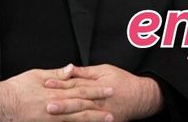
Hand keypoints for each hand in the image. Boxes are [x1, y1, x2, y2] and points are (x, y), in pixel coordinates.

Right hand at [0, 65, 114, 121]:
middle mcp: (54, 106)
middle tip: (114, 109)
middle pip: (81, 106)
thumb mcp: (36, 75)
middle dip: (99, 108)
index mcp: (54, 91)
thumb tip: (71, 68)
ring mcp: (50, 119)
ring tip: (107, 121)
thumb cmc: (16, 88)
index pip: (80, 89)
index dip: (96, 90)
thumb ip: (56, 74)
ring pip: (76, 120)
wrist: (0, 104)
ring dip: (92, 120)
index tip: (110, 89)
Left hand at [44, 64, 162, 121]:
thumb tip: (70, 69)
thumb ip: (86, 72)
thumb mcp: (105, 70)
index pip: (76, 84)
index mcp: (97, 86)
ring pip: (82, 116)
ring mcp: (102, 114)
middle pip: (77, 101)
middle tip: (47, 105)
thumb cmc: (123, 81)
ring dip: (68, 116)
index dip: (61, 83)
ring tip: (55, 118)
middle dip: (62, 104)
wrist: (141, 98)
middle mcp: (99, 101)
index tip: (47, 83)